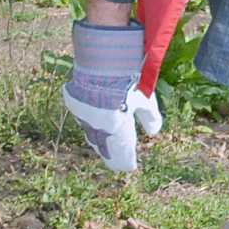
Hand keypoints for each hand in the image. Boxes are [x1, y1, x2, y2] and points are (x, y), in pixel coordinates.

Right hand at [62, 20, 163, 172]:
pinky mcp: (74, 103)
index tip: (129, 167)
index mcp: (118, 128)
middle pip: (104, 146)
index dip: (125, 161)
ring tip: (103, 147)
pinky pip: (82, 119)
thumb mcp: (145, 99)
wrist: (101, 60)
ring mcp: (84, 115)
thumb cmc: (128, 79)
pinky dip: (89, 123)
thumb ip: (150, 117)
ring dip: (98, 141)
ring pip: (91, 134)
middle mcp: (99, 126)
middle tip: (115, 162)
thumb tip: (153, 132)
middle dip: (111, 154)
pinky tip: (92, 124)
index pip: (122, 152)